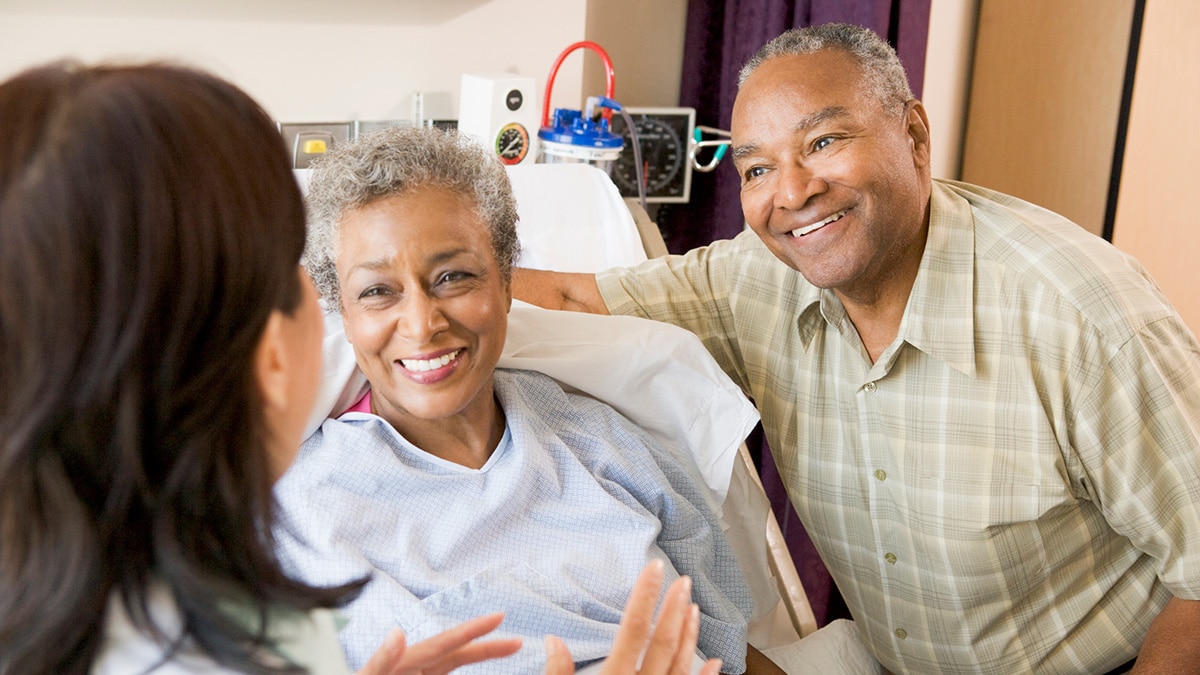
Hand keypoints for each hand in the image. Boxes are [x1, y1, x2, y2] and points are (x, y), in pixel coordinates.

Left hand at [357, 612, 522, 674]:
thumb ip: (380, 662)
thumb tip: (399, 632)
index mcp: (404, 662)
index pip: (446, 644)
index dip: (473, 630)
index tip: (499, 617)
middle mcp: (411, 668)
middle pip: (456, 655)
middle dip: (486, 646)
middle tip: (517, 641)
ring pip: (448, 667)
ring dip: (474, 659)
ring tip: (501, 653)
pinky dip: (453, 670)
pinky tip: (467, 667)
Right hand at [544, 560, 721, 674]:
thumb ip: (557, 672)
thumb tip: (552, 641)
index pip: (634, 629)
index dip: (645, 596)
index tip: (655, 568)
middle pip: (662, 642)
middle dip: (673, 608)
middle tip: (684, 580)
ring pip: (681, 664)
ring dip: (689, 635)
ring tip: (694, 608)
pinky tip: (715, 661)